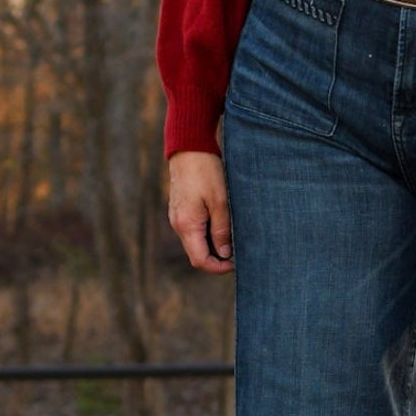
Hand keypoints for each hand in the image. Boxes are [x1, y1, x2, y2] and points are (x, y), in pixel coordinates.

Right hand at [168, 151, 233, 272]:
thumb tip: (225, 254)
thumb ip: (222, 230)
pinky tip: (221, 224)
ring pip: (195, 242)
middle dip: (216, 258)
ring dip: (212, 245)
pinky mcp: (180, 209)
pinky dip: (207, 233)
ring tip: (232, 236)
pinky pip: (193, 230)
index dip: (217, 268)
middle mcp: (178, 225)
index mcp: (187, 225)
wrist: (189, 147)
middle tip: (238, 251)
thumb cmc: (206, 172)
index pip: (199, 260)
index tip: (235, 263)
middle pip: (196, 254)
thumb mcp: (220, 202)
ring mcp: (177, 217)